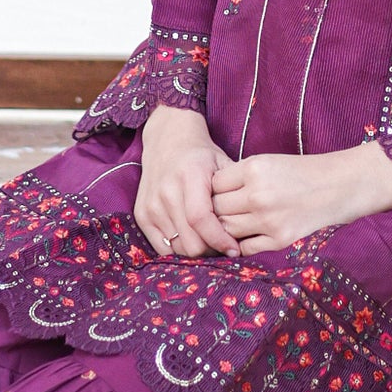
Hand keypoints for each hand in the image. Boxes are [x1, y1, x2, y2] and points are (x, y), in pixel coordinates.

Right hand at [135, 105, 237, 258]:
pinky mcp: (141, 215)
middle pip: (190, 240)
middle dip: (211, 250)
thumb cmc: (202, 156)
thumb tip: (250, 226)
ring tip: (208, 241)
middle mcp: (166, 191)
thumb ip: (235, 192)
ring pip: (178, 248)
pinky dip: (179, 249)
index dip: (219, 239)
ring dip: (196, 251)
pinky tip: (191, 239)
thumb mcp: (223, 165)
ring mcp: (151, 204)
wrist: (167, 141)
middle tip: (224, 246)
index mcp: (189, 176)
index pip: (201, 219)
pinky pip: (162, 248)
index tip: (235, 249)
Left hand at [210, 142, 391, 254]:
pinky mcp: (280, 241)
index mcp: (254, 169)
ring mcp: (268, 220)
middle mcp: (258, 195)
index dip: (213, 190)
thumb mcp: (269, 163)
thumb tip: (209, 197)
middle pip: (215, 209)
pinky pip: (245, 248)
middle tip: (222, 212)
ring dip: (225, 230)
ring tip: (232, 225)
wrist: (342, 187)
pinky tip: (247, 238)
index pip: (213, 185)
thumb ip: (239, 177)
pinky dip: (241, 245)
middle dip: (215, 211)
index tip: (219, 194)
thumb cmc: (304, 172)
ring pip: (226, 230)